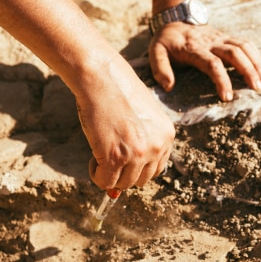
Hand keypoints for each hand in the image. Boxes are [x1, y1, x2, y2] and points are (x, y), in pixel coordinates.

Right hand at [76, 55, 174, 191]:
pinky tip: (93, 159)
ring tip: (100, 155)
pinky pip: (106, 182)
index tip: (124, 158)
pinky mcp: (115, 157)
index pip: (157, 168)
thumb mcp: (140, 117)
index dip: (138, 167)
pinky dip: (97, 175)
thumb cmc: (117, 91)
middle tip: (110, 156)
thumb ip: (139, 143)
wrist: (101, 77)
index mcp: (167, 135)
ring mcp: (137, 153)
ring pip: (124, 183)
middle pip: (142, 180)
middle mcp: (157, 146)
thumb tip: (120, 184)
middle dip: (125, 173)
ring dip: (110, 175)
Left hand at [149, 22, 260, 101]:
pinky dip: (256, 56)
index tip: (227, 97)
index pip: (212, 63)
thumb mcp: (155, 52)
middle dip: (247, 70)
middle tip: (256, 89)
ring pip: (244, 46)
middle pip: (235, 53)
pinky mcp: (227, 37)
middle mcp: (211, 41)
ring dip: (256, 63)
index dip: (222, 80)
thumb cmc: (166, 41)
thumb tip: (169, 87)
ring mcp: (221, 38)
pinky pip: (246, 44)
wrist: (175, 17)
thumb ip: (160, 69)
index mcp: (194, 48)